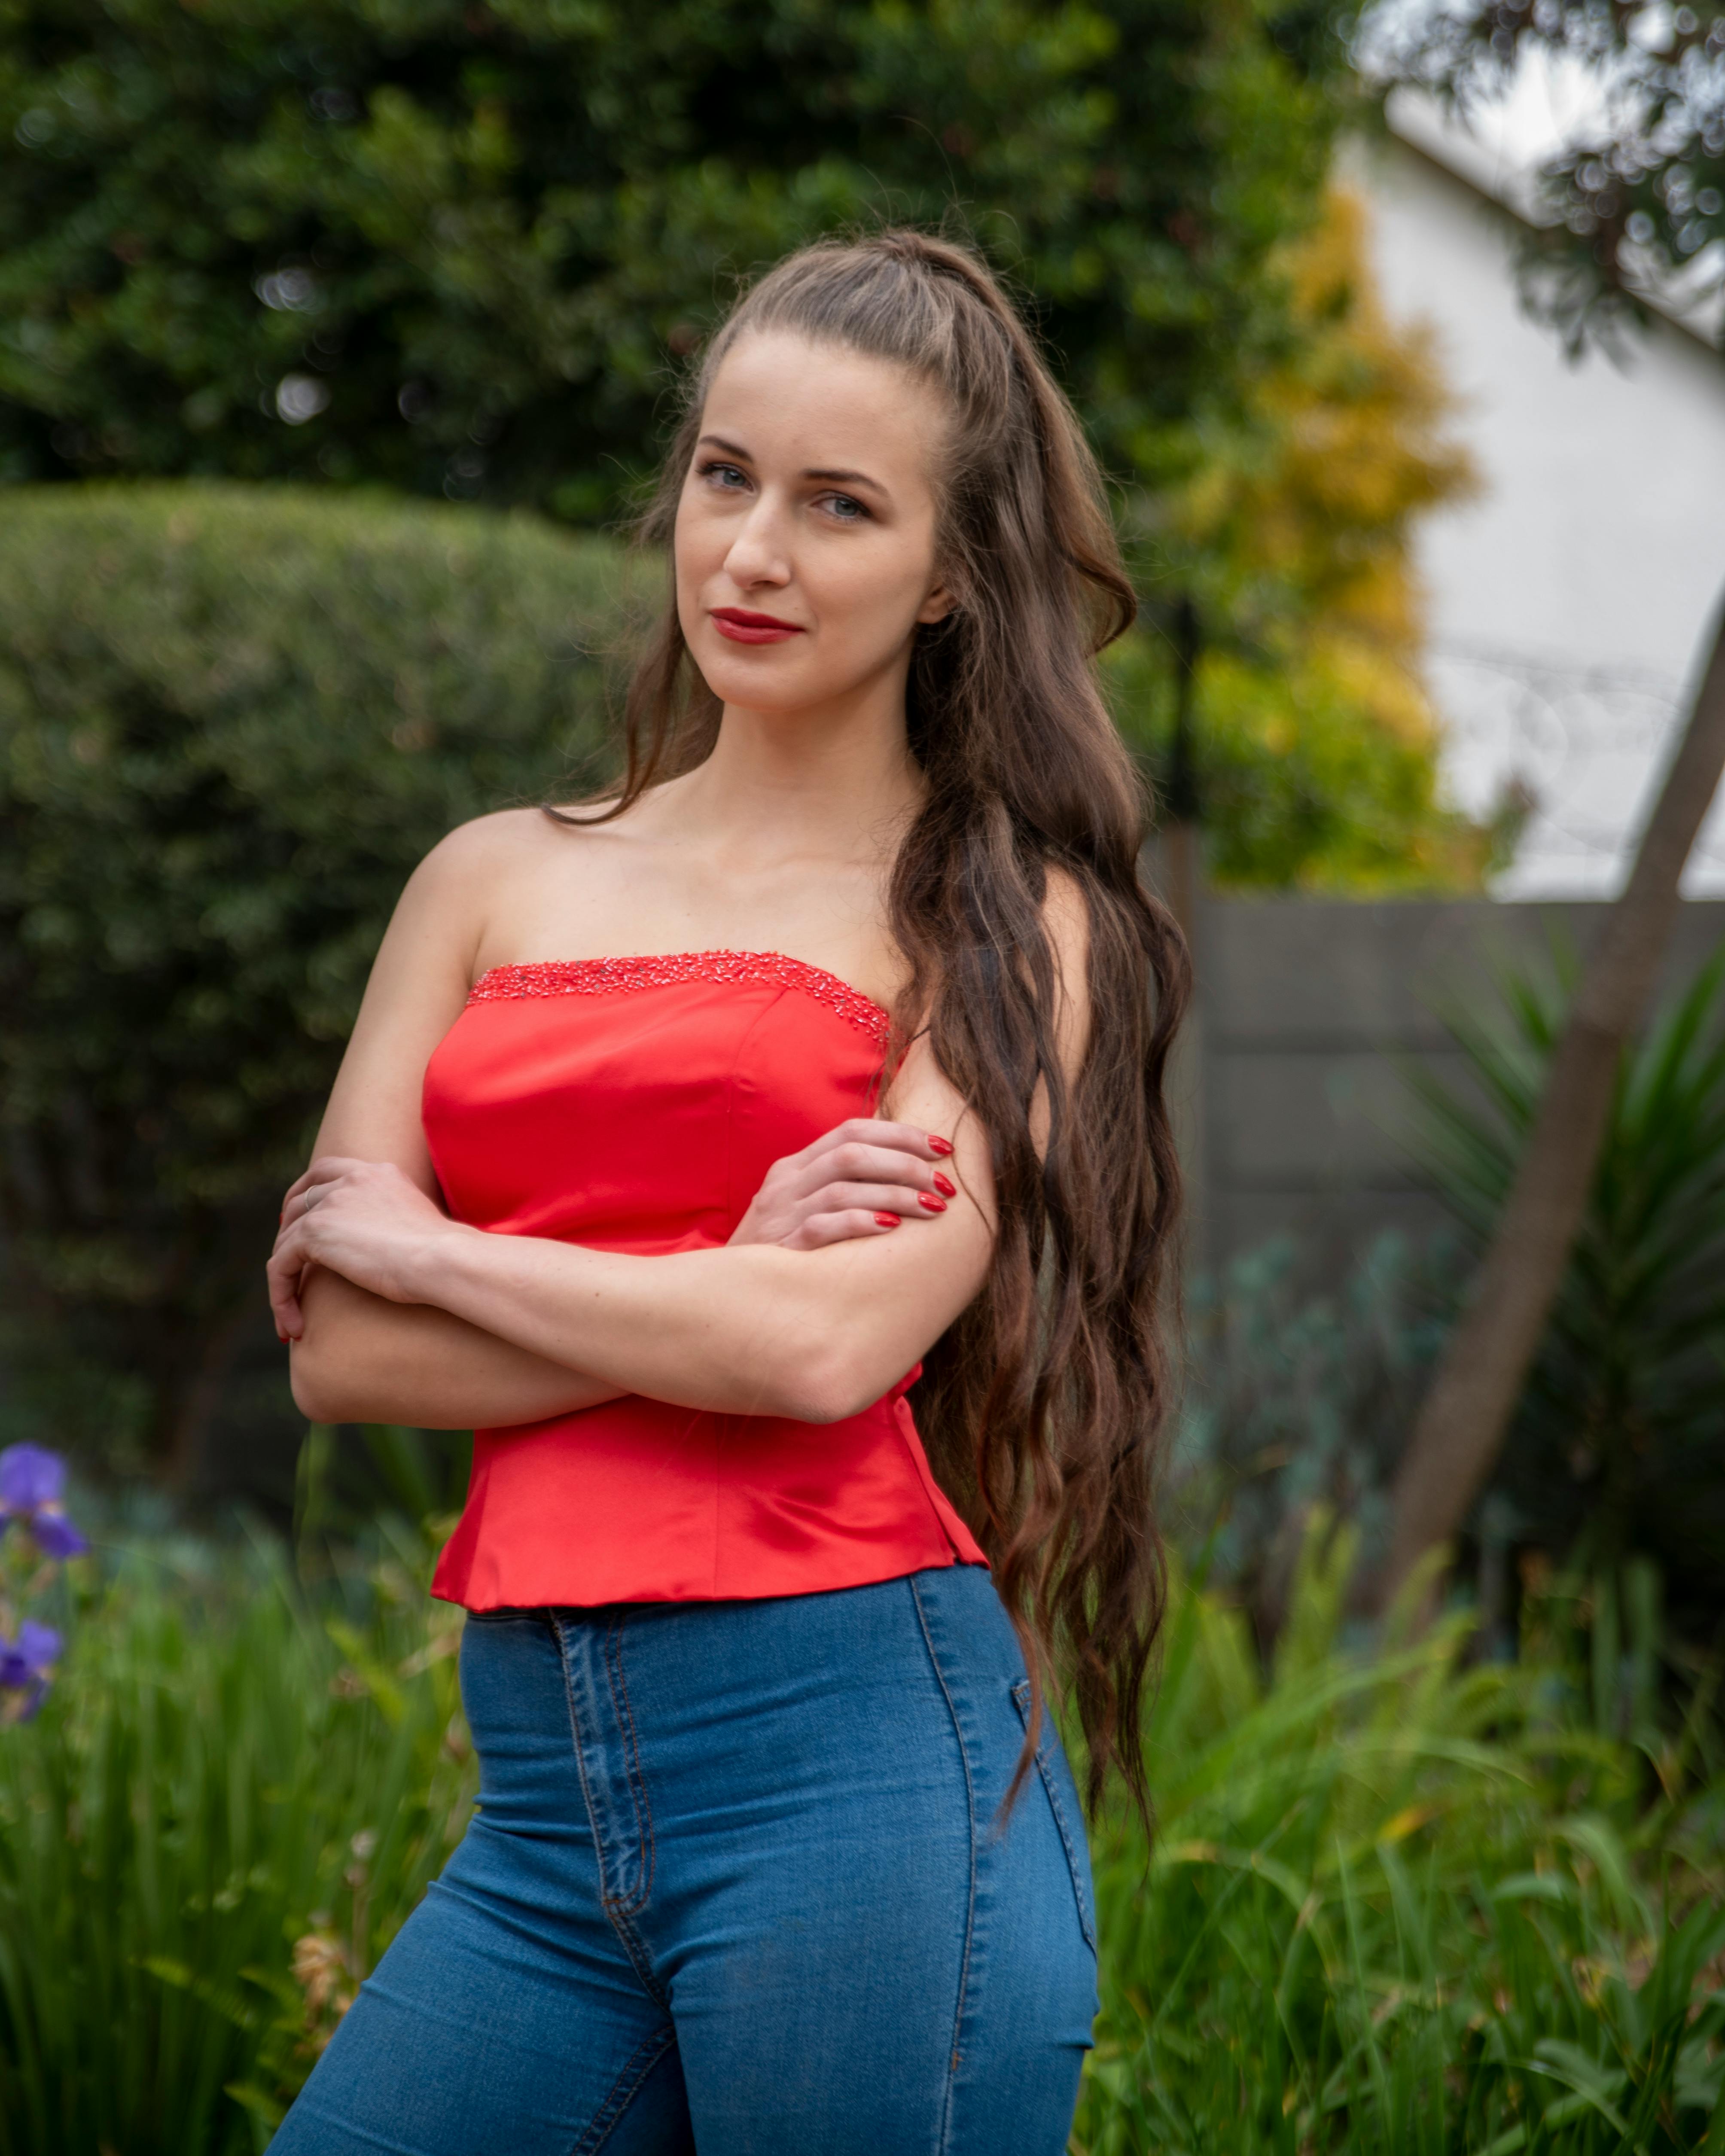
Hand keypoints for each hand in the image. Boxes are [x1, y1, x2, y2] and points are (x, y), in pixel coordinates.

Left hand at [268, 1157, 462, 1340]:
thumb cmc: (443, 1255)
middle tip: (287, 1267)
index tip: (297, 1218)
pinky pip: (280, 1265)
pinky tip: (294, 1326)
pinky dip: (280, 1296)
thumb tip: (378, 1243)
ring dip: (284, 1277)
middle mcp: (351, 1179)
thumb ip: (390, 1219)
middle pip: (300, 1200)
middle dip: (288, 1233)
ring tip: (292, 1313)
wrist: (441, 1259)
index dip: (305, 1192)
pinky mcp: (315, 1231)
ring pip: (286, 1239)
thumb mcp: (414, 1223)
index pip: (327, 1171)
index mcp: (377, 1172)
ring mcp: (331, 1202)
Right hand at [728, 1118, 958, 1251]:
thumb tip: (909, 1176)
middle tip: (945, 1185)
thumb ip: (843, 1188)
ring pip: (844, 1187)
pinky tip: (892, 1229)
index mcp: (795, 1166)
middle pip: (853, 1153)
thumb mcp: (803, 1208)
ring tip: (933, 1208)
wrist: (726, 1297)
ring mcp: (780, 1214)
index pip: (852, 1131)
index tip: (943, 1148)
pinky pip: (823, 1226)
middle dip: (907, 1164)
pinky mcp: (780, 1248)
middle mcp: (786, 1183)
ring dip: (896, 1194)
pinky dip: (861, 1222)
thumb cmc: (781, 1253)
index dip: (901, 1134)